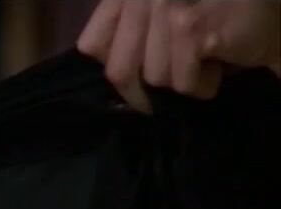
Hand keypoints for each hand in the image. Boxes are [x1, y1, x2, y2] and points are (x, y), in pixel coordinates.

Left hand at [77, 0, 280, 112]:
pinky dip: (205, 85)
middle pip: (119, 70)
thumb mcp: (160, 7)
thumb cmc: (222, 3)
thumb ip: (130, 26)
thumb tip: (114, 78)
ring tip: (206, 63)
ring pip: (155, 79)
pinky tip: (222, 65)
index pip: (93, 45)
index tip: (133, 84)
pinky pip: (184, 83)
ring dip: (183, 82)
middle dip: (141, 93)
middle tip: (169, 93)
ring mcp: (164, 10)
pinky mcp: (190, 28)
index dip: (113, 71)